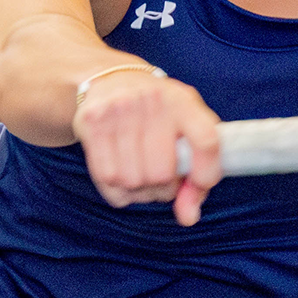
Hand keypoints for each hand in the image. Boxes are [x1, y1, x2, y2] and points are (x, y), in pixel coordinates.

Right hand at [71, 68, 222, 225]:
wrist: (110, 80)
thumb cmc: (159, 113)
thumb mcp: (188, 127)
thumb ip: (199, 172)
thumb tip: (188, 218)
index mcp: (183, 101)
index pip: (206, 142)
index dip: (206, 174)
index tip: (200, 184)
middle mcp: (151, 101)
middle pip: (162, 174)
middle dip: (165, 187)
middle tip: (163, 175)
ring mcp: (118, 110)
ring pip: (134, 182)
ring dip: (140, 190)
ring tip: (142, 173)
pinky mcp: (91, 122)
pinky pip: (108, 181)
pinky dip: (119, 190)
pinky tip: (123, 173)